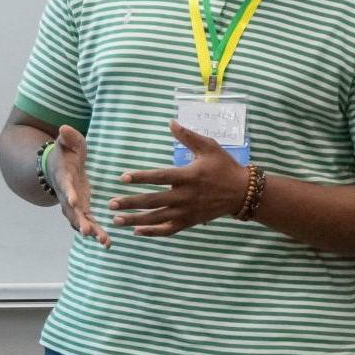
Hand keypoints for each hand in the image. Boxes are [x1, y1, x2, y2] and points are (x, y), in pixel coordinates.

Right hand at [52, 124, 109, 247]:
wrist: (56, 168)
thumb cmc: (64, 153)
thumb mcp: (66, 142)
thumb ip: (67, 137)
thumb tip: (64, 128)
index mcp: (63, 178)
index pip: (65, 186)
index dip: (68, 193)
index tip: (73, 200)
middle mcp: (66, 195)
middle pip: (71, 211)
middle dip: (79, 221)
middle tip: (87, 230)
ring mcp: (74, 205)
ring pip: (80, 221)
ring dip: (91, 231)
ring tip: (103, 241)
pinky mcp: (82, 210)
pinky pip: (89, 223)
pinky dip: (97, 233)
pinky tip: (108, 243)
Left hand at [110, 121, 248, 236]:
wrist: (242, 192)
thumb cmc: (224, 167)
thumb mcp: (209, 147)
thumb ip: (188, 136)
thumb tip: (171, 122)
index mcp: (188, 176)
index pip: (160, 177)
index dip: (141, 177)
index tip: (123, 177)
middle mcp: (185, 196)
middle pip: (153, 201)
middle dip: (131, 203)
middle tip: (111, 203)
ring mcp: (186, 211)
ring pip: (157, 218)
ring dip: (135, 220)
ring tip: (116, 220)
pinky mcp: (189, 222)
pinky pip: (168, 230)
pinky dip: (152, 232)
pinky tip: (136, 231)